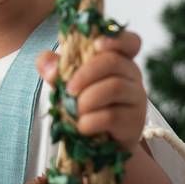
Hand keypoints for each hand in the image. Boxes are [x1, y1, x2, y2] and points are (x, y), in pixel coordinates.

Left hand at [36, 30, 146, 153]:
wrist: (97, 144)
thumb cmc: (83, 104)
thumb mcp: (65, 83)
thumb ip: (53, 68)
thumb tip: (47, 63)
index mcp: (118, 59)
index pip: (130, 41)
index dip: (117, 39)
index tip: (96, 45)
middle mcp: (132, 75)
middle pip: (114, 62)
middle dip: (86, 74)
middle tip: (68, 90)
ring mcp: (137, 98)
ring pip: (114, 87)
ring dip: (87, 99)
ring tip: (75, 111)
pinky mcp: (135, 122)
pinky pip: (113, 116)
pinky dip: (91, 121)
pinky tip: (82, 126)